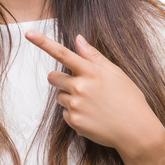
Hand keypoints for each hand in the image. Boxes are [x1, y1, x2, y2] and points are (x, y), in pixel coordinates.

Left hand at [24, 30, 164, 159]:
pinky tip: (92, 116)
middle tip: (77, 85)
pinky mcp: (74, 121)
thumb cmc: (129, 99)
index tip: (29, 34)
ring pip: (59, 96)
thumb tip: (78, 39)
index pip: (63, 54)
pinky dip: (74, 114)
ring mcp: (76, 105)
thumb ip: (94, 56)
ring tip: (91, 104)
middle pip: (53, 77)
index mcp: (92, 72)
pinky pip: (64, 113)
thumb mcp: (116, 73)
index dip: (44, 43)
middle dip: (59, 79)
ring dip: (69, 97)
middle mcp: (80, 87)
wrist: (136, 131)